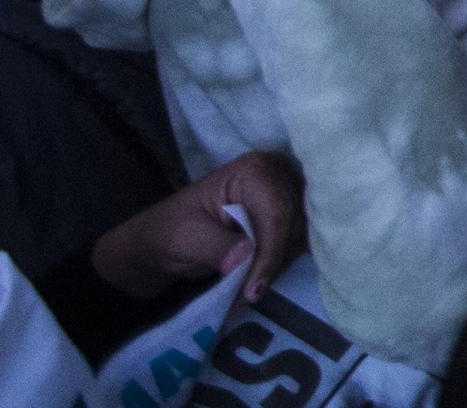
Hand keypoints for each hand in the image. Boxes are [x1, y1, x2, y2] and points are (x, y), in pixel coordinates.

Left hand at [92, 149, 304, 303]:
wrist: (165, 240)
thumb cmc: (172, 232)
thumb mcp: (189, 238)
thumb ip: (219, 247)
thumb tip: (246, 259)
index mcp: (254, 170)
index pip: (277, 212)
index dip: (270, 253)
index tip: (254, 290)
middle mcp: (279, 176)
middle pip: (295, 223)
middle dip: (273, 262)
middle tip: (247, 294)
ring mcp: (286, 195)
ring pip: (301, 236)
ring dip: (277, 266)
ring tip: (246, 290)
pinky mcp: (287, 215)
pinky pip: (297, 243)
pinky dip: (279, 265)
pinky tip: (257, 279)